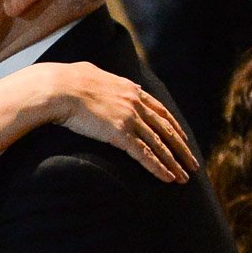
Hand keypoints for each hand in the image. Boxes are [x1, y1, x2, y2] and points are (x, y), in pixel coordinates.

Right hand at [46, 62, 197, 180]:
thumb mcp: (91, 74)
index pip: (159, 110)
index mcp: (130, 89)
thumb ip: (102, 80)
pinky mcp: (120, 133)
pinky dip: (158, 167)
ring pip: (160, 144)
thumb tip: (98, 77)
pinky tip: (168, 178)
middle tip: (192, 162)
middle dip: (181, 148)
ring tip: (185, 177)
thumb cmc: (66, 81)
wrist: (59, 88)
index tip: (182, 137)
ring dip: (174, 163)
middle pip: (166, 129)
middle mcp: (135, 103)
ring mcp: (130, 118)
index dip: (173, 126)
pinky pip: (144, 154)